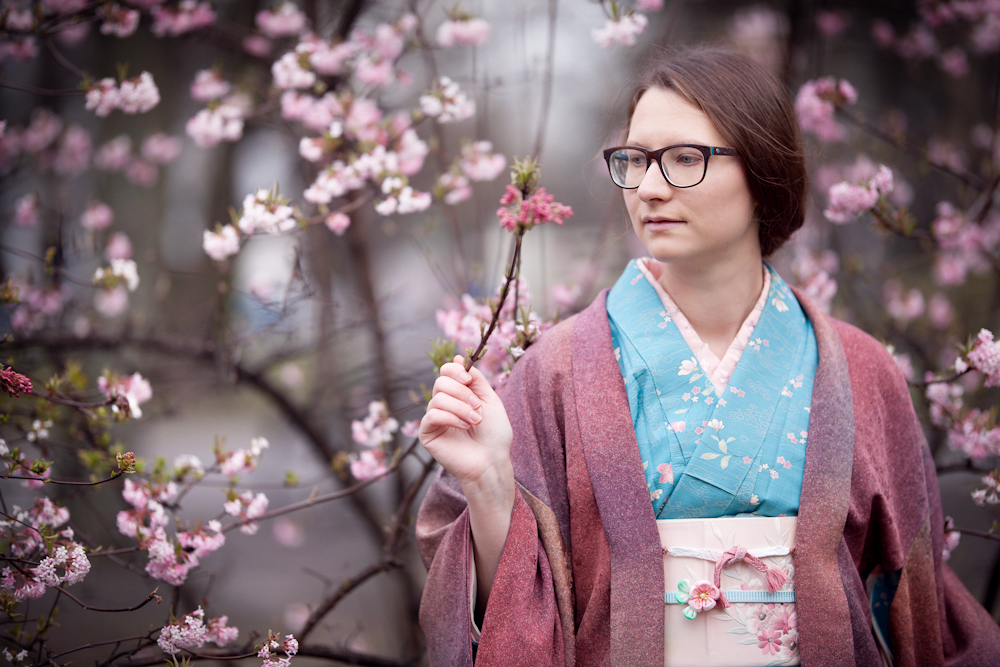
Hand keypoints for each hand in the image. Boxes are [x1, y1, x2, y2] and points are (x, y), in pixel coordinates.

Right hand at [419, 356, 513, 493]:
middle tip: (477, 406)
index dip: (455, 370)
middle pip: (440, 381)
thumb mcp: (489, 399)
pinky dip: (450, 417)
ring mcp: (434, 419)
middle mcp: (443, 404)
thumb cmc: (494, 434)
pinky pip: (432, 414)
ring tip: (475, 421)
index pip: (446, 371)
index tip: (468, 379)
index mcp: (457, 395)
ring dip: (460, 408)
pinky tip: (464, 427)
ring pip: (438, 398)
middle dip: (462, 391)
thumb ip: (475, 379)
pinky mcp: (427, 433)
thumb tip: (458, 357)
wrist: (492, 461)